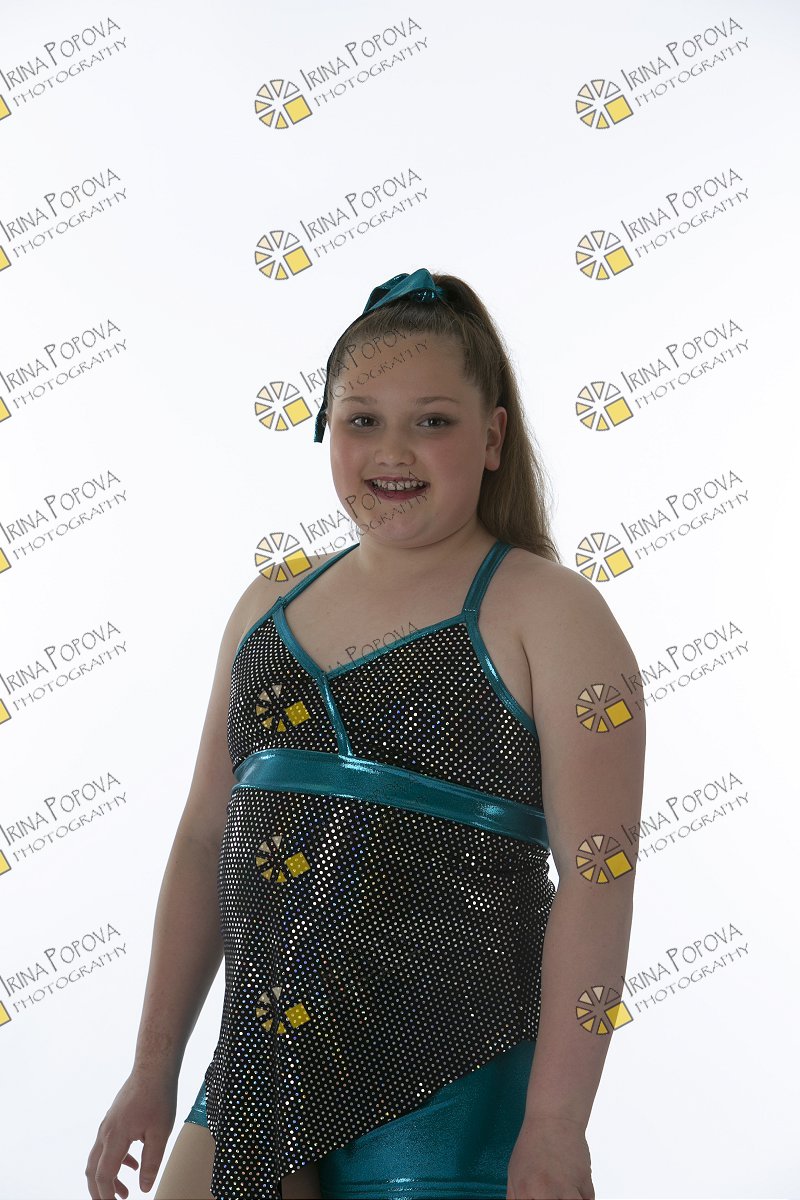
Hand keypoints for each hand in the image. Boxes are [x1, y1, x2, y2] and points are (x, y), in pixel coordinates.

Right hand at [85, 1071, 176, 1198]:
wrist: (153, 1067)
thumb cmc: (158, 1096)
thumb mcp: (160, 1133)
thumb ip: (151, 1162)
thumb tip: (144, 1187)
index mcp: (115, 1137)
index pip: (103, 1175)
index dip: (106, 1196)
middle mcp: (106, 1131)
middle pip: (93, 1169)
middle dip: (99, 1191)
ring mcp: (108, 1124)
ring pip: (99, 1158)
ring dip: (109, 1177)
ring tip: (125, 1191)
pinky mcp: (114, 1118)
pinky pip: (108, 1145)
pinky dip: (116, 1160)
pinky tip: (133, 1164)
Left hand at [506, 1114, 594, 1199]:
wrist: (553, 1118)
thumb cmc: (532, 1144)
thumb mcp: (514, 1174)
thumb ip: (515, 1198)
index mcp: (525, 1193)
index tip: (539, 1198)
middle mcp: (546, 1193)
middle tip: (555, 1193)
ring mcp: (567, 1188)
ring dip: (572, 1199)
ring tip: (565, 1191)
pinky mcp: (585, 1181)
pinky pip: (587, 1199)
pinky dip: (582, 1196)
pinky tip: (575, 1185)